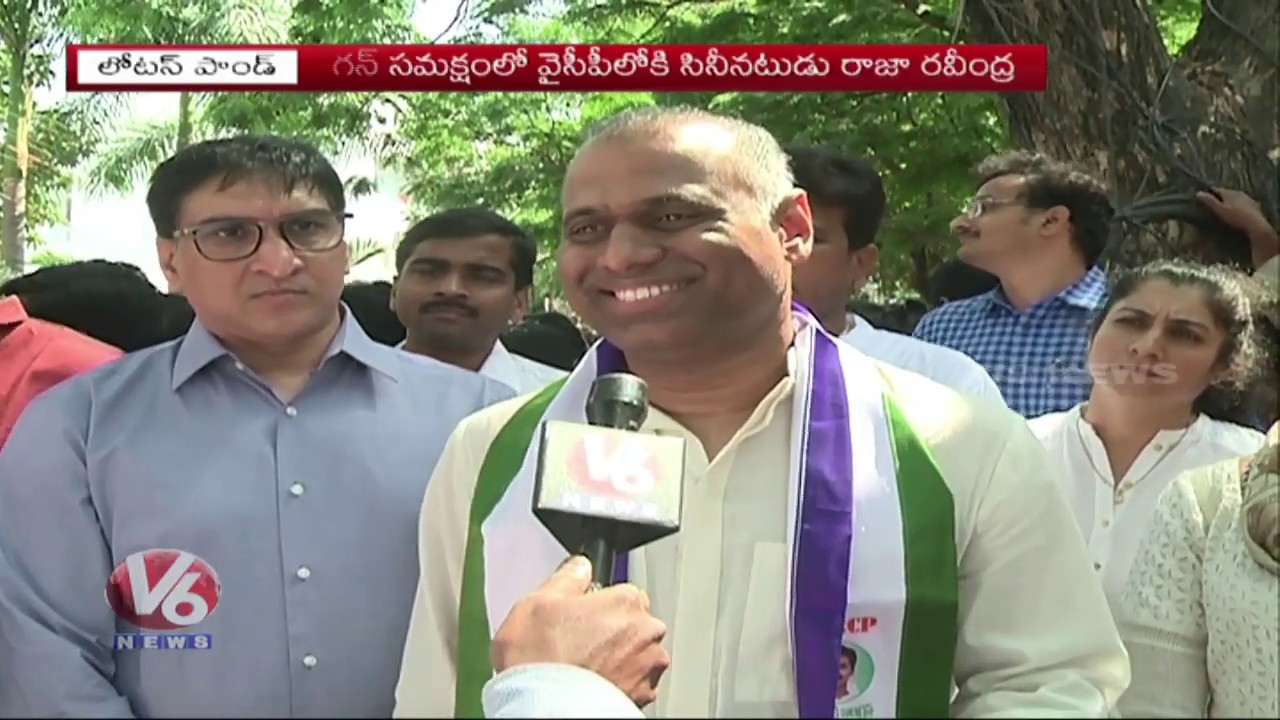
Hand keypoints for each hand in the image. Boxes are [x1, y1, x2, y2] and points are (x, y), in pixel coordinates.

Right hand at [491, 556, 670, 707]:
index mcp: (627, 601)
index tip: (579, 617)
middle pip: (632, 623)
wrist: (544, 711)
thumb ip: (568, 577)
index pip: (621, 592)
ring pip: (636, 656)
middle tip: (577, 645)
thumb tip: (580, 567)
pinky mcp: (643, 699)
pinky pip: (634, 684)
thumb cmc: (540, 659)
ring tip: (582, 669)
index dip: (596, 605)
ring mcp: (648, 669)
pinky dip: (617, 685)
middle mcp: (647, 633)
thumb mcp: (538, 600)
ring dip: (618, 660)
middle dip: (611, 632)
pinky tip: (590, 686)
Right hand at [1197, 188, 1278, 266]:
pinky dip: (1238, 206)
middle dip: (1220, 197)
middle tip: (1213, 204)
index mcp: (1229, 193)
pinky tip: (1237, 213)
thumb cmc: (1235, 217)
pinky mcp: (1254, 206)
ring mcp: (1248, 199)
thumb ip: (1209, 201)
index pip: (1217, 189)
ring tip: (1225, 208)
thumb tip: (1198, 193)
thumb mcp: (1219, 210)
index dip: (1209, 193)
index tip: (1203, 196)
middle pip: (1227, 193)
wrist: (1255, 224)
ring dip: (1230, 202)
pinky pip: (1243, 204)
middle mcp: (1239, 193)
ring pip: (1236, 198)